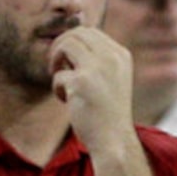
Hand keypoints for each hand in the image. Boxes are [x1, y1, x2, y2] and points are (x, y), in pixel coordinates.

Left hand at [49, 26, 135, 155]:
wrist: (115, 143)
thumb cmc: (109, 114)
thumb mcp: (112, 80)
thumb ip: (98, 59)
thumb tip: (70, 39)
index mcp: (121, 56)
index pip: (91, 32)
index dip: (74, 42)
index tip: (69, 61)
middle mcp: (112, 58)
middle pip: (76, 33)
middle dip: (61, 46)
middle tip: (57, 67)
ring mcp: (97, 68)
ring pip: (65, 44)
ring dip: (56, 60)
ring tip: (61, 81)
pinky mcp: (82, 82)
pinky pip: (58, 75)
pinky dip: (57, 88)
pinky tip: (67, 102)